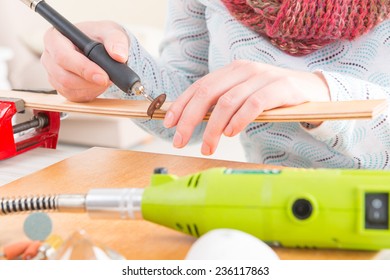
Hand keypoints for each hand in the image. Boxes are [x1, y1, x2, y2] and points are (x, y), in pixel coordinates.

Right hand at [41, 21, 128, 101]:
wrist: (103, 49)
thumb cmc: (101, 37)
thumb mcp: (112, 32)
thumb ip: (116, 41)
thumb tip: (119, 56)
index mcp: (54, 38)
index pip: (63, 56)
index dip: (83, 68)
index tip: (103, 76)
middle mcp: (49, 57)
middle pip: (64, 77)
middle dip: (90, 82)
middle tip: (109, 80)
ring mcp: (53, 74)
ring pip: (69, 89)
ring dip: (92, 88)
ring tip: (105, 79)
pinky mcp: (61, 88)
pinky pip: (74, 97)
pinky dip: (90, 94)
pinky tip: (98, 85)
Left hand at [163, 60, 329, 155]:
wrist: (311, 89)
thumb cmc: (271, 96)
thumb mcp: (242, 95)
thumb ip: (221, 103)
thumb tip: (192, 119)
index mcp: (231, 70)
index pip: (198, 87)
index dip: (181, 105)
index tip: (168, 124)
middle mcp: (243, 70)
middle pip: (207, 94)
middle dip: (190, 119)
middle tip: (180, 140)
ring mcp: (261, 77)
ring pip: (227, 102)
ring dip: (213, 128)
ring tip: (208, 146)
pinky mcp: (279, 88)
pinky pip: (253, 105)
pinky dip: (238, 121)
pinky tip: (231, 133)